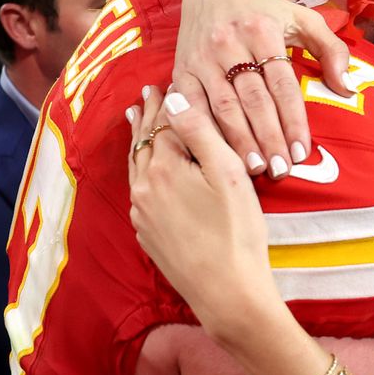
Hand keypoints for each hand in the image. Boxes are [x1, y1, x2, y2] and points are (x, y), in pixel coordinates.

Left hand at [127, 88, 275, 342]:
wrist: (227, 292)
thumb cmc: (237, 231)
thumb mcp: (228, 173)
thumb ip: (200, 131)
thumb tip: (174, 97)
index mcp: (164, 168)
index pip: (165, 124)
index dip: (167, 102)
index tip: (165, 82)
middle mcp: (144, 188)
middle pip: (145, 143)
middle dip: (148, 117)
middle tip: (148, 93)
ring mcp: (143, 214)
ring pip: (137, 167)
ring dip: (140, 141)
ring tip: (136, 120)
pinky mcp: (148, 235)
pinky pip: (140, 191)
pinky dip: (141, 170)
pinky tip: (145, 170)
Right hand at [174, 0, 352, 178]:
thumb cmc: (265, 8)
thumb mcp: (303, 17)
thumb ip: (331, 50)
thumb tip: (347, 87)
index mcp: (263, 31)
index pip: (282, 84)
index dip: (292, 120)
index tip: (302, 152)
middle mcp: (230, 43)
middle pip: (252, 99)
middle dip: (268, 138)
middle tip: (280, 170)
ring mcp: (202, 57)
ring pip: (221, 106)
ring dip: (238, 142)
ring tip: (255, 170)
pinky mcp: (181, 68)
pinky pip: (190, 106)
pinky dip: (203, 131)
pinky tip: (215, 153)